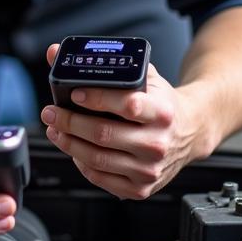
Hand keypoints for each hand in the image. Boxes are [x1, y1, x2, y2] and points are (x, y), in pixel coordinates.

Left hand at [40, 43, 210, 198]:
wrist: (190, 132)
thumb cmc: (161, 103)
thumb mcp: (144, 77)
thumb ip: (107, 64)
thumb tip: (56, 53)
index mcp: (162, 112)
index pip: (127, 105)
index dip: (97, 99)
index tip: (74, 94)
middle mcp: (158, 143)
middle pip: (103, 134)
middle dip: (69, 121)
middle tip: (51, 112)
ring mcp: (150, 169)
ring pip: (97, 159)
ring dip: (68, 143)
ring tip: (56, 129)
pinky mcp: (141, 188)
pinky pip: (100, 178)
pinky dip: (81, 163)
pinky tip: (74, 149)